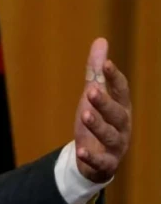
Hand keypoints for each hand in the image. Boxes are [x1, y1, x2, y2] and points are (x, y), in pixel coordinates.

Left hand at [73, 38, 131, 182]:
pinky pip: (101, 161)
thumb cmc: (98, 119)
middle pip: (117, 113)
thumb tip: (101, 40)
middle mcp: (122, 126)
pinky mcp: (106, 162)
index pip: (121, 90)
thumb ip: (96, 71)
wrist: (95, 157)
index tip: (106, 64)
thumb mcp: (95, 94)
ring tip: (84, 115)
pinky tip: (81, 150)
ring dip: (98, 125)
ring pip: (110, 135)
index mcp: (121, 107)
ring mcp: (115, 145)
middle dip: (105, 102)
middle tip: (90, 91)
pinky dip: (92, 157)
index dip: (114, 77)